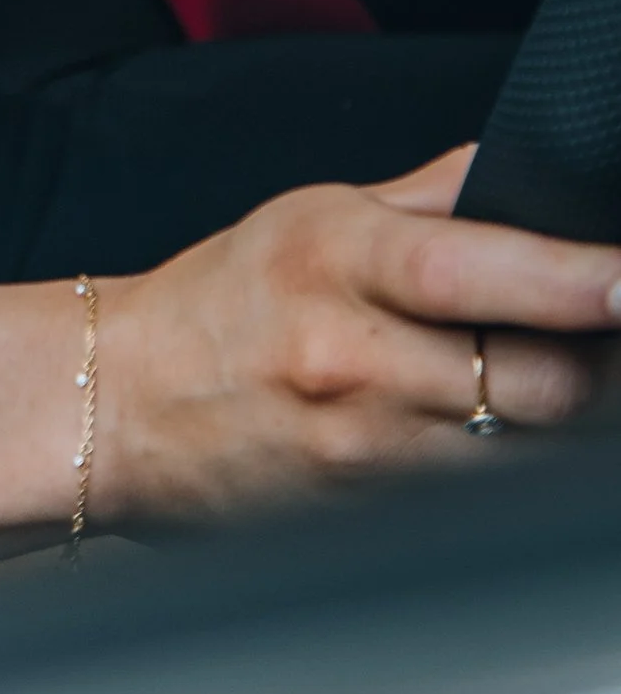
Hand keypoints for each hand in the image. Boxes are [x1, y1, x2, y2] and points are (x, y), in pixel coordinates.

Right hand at [99, 144, 620, 526]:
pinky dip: (514, 468)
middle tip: (605, 329)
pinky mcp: (377, 523)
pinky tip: (494, 435)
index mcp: (338, 261)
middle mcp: (357, 362)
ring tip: (550, 380)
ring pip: (531, 452)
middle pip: (539, 384)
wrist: (122, 406)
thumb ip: (431, 194)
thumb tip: (526, 170)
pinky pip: (487, 499)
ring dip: (563, 420)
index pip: (479, 270)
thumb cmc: (218, 303)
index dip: (577, 280)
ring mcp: (370, 455)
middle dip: (597, 362)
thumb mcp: (310, 214)